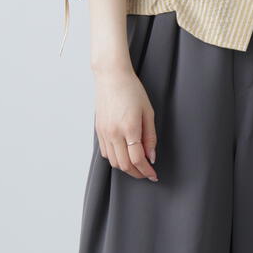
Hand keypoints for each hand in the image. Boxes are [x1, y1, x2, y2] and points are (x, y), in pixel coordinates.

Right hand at [93, 64, 158, 180]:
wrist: (111, 76)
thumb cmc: (132, 90)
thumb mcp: (148, 112)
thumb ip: (150, 137)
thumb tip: (151, 157)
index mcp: (129, 128)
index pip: (137, 159)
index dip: (146, 171)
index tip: (153, 175)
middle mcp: (114, 133)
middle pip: (124, 165)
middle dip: (137, 173)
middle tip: (147, 174)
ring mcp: (104, 133)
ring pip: (114, 162)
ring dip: (126, 168)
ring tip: (137, 166)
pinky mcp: (99, 131)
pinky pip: (106, 153)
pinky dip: (116, 159)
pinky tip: (124, 155)